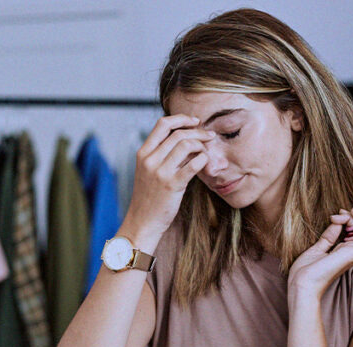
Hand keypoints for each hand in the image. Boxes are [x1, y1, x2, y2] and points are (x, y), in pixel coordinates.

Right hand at [121, 114, 215, 244]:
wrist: (143, 222)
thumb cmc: (149, 197)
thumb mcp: (148, 171)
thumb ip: (162, 155)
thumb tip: (186, 140)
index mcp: (143, 153)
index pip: (162, 124)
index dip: (181, 119)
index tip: (194, 121)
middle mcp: (150, 160)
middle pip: (178, 133)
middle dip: (198, 131)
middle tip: (209, 136)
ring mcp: (160, 172)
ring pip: (186, 145)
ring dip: (201, 144)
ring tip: (208, 150)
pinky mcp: (172, 185)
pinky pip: (193, 164)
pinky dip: (203, 159)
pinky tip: (206, 162)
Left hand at [287, 207, 352, 305]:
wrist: (301, 284)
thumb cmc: (305, 272)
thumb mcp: (317, 249)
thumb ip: (329, 236)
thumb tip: (337, 221)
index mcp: (342, 253)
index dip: (350, 219)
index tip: (338, 213)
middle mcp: (350, 254)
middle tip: (345, 209)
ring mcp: (352, 256)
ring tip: (351, 212)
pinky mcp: (352, 257)